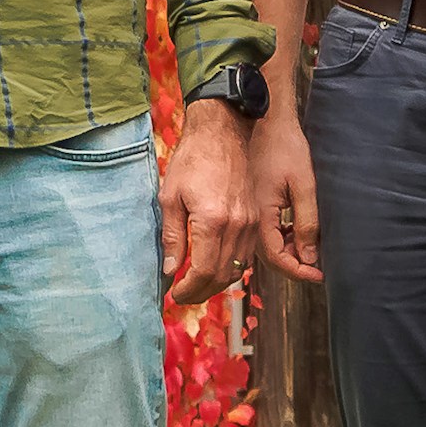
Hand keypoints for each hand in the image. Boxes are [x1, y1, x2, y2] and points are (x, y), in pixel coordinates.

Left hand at [160, 101, 256, 306]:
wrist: (223, 132)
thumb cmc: (192, 159)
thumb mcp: (171, 197)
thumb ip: (172, 237)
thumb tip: (171, 270)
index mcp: (213, 220)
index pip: (203, 271)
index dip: (188, 289)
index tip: (175, 293)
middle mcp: (237, 225)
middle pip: (223, 276)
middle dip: (201, 292)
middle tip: (183, 295)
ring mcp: (249, 222)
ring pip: (237, 268)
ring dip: (217, 283)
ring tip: (196, 285)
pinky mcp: (255, 217)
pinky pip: (246, 254)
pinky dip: (231, 268)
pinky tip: (214, 266)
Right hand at [249, 108, 321, 286]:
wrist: (263, 120)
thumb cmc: (283, 146)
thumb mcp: (303, 185)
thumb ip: (306, 222)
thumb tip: (309, 256)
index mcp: (260, 216)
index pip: (277, 258)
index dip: (299, 271)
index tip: (318, 275)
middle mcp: (249, 219)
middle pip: (270, 257)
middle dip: (295, 265)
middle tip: (318, 266)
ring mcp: (248, 211)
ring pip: (267, 246)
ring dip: (289, 251)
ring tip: (311, 247)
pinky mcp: (251, 204)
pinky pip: (265, 232)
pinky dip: (282, 237)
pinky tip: (296, 230)